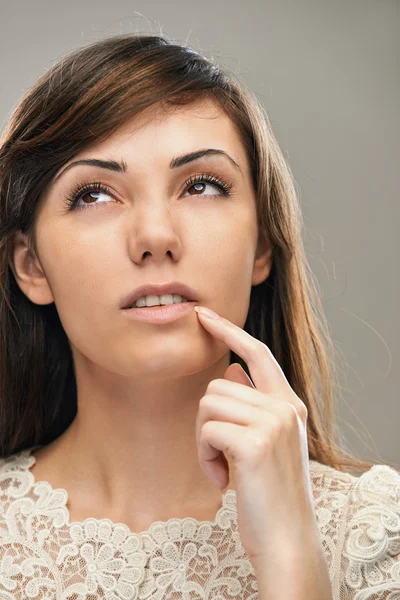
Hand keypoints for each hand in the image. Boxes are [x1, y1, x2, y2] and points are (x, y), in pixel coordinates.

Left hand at [194, 305, 318, 570]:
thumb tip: (231, 368)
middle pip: (218, 386)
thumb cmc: (270, 492)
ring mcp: (273, 422)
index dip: (230, 331)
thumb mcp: (265, 442)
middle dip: (206, 422)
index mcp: (289, 404)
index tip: (205, 316)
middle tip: (219, 456)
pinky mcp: (255, 442)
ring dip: (204, 441)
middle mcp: (285, 407)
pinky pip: (207, 430)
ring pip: (208, 405)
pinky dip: (205, 457)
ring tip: (223, 468)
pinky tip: (223, 480)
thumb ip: (252, 403)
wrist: (285, 538)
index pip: (258, 353)